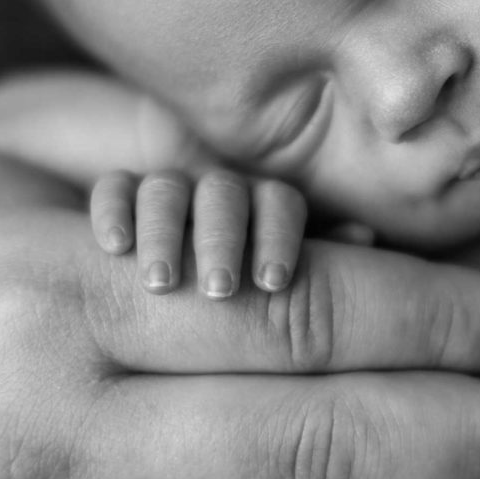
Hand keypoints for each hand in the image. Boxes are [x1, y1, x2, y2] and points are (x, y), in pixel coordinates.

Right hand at [92, 167, 307, 298]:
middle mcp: (218, 194)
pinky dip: (114, 209)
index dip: (280, 236)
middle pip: (224, 195)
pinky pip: (116, 186)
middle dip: (223, 239)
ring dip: (166, 231)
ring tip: (160, 283)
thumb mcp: (275, 274)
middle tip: (219, 288)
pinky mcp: (118, 195)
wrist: (138, 281)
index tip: (273, 282)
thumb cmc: (237, 291)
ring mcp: (167, 191)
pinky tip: (114, 246)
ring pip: (168, 189)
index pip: (279, 204)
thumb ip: (317, 259)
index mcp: (263, 210)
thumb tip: (365, 240)